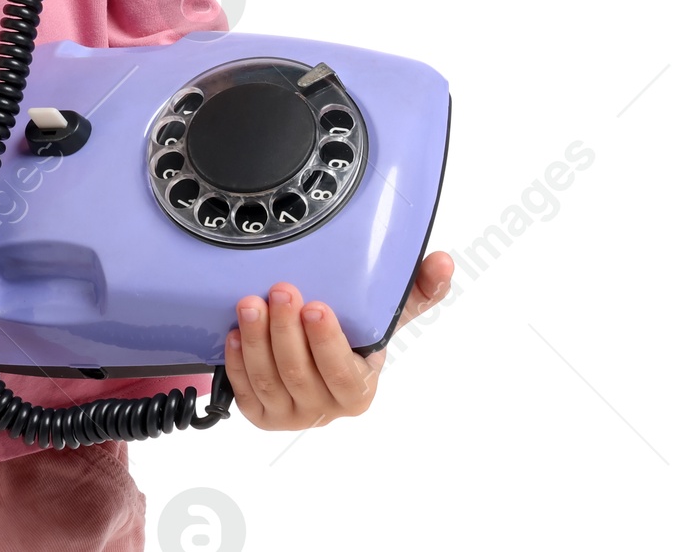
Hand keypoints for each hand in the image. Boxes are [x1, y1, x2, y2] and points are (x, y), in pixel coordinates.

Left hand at [224, 249, 452, 430]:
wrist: (312, 361)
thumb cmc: (351, 335)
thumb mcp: (383, 314)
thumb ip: (416, 290)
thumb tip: (443, 262)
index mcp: (358, 389)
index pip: (343, 374)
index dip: (328, 343)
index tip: (317, 307)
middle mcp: (324, 408)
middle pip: (299, 373)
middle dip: (286, 330)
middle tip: (280, 291)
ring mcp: (290, 413)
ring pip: (268, 379)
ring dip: (256, 339)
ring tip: (250, 303)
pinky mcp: (260, 413)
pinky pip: (244, 392)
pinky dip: (237, 362)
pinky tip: (233, 333)